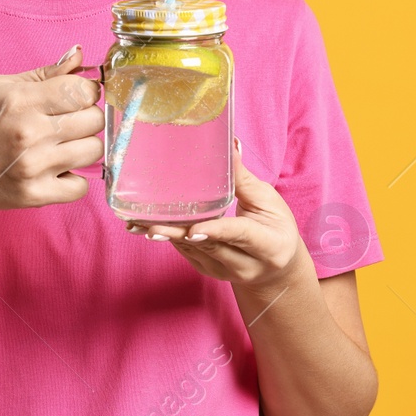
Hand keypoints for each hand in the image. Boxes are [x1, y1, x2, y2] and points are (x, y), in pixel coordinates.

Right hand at [0, 44, 102, 215]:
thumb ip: (44, 74)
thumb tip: (81, 57)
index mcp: (19, 100)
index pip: (83, 90)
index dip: (86, 91)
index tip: (76, 96)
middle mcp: (29, 133)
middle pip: (94, 119)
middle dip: (86, 117)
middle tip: (66, 121)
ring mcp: (33, 167)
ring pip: (94, 150)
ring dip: (83, 146)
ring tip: (61, 145)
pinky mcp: (35, 195)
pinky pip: (82, 186)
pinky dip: (74, 178)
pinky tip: (56, 169)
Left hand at [131, 136, 308, 289]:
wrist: (277, 268)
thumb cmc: (276, 227)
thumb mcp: (267, 201)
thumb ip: (243, 178)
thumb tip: (229, 143)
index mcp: (268, 245)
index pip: (238, 235)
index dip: (215, 231)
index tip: (193, 229)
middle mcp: (245, 265)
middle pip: (208, 247)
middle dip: (178, 235)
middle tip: (150, 226)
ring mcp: (225, 272)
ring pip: (193, 251)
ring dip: (167, 236)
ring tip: (138, 223)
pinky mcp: (209, 271)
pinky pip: (186, 253)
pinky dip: (170, 238)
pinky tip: (147, 227)